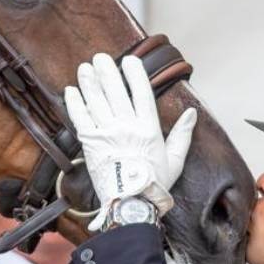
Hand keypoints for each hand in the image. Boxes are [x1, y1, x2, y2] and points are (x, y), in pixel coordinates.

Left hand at [64, 53, 196, 229]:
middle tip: (100, 58)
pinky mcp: (90, 144)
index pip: (141, 92)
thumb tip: (192, 113)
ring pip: (96, 100)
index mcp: (148, 128)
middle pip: (115, 90)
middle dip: (106, 71)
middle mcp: (127, 127)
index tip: (129, 60)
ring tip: (85, 68)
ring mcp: (107, 134)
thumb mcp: (175, 160)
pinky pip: (80, 118)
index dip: (134, 73)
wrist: (131, 205)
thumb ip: (183, 135)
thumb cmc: (154, 184)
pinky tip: (71, 91)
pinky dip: (75, 103)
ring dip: (89, 81)